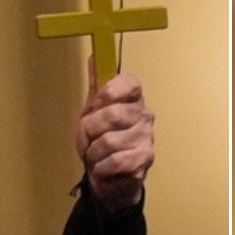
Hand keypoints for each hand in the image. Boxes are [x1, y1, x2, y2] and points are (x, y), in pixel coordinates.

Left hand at [76, 59, 154, 216]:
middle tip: (88, 140)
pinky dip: (101, 168)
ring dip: (93, 153)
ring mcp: (147, 137)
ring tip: (96, 156)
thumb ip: (95, 86)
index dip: (107, 93)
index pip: (128, 82)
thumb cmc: (100, 141)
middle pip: (111, 114)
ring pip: (109, 141)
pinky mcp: (145, 160)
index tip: (96, 105)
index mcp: (132, 98)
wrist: (108, 177)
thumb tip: (93, 57)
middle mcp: (144, 114)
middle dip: (89, 131)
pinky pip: (115, 161)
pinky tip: (104, 168)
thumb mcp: (92, 111)